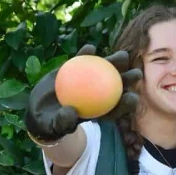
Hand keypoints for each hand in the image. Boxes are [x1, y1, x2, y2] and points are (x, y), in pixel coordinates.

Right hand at [25, 44, 142, 142]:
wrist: (39, 110)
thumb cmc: (50, 123)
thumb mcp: (55, 126)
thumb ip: (63, 122)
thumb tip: (71, 113)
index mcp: (98, 110)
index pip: (116, 108)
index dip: (127, 103)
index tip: (133, 97)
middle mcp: (96, 94)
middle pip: (116, 86)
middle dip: (129, 80)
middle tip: (136, 74)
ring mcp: (87, 80)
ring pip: (103, 70)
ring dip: (115, 62)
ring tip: (123, 56)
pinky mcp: (75, 70)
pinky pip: (81, 60)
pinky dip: (85, 54)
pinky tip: (89, 48)